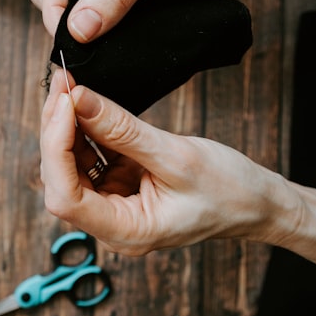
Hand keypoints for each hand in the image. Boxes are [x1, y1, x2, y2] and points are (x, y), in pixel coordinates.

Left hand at [39, 69, 287, 254]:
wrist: (259, 203)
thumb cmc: (228, 190)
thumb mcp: (176, 155)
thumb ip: (123, 130)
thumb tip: (79, 99)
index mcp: (126, 231)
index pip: (65, 198)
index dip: (55, 149)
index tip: (65, 104)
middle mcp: (112, 224)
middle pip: (61, 179)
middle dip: (56, 131)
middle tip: (63, 83)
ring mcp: (115, 205)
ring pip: (72, 165)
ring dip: (67, 126)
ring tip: (71, 86)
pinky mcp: (120, 186)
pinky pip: (92, 157)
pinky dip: (87, 129)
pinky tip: (87, 103)